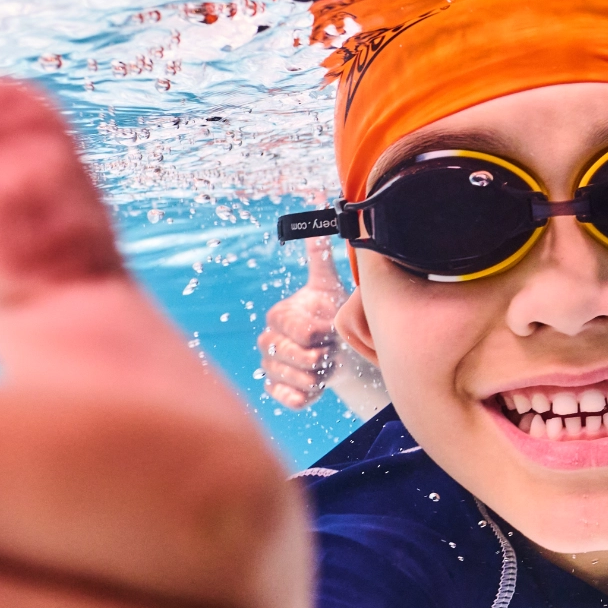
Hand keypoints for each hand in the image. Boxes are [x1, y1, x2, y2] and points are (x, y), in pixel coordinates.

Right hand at [258, 237, 347, 409]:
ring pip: (298, 379)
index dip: (322, 333)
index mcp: (278, 316)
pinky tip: (318, 385)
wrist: (340, 350)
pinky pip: (291, 400)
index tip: (331, 329)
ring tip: (327, 364)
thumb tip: (317, 207)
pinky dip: (308, 396)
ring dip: (321, 376)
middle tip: (331, 349)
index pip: (300, 330)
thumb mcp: (329, 284)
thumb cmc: (333, 315)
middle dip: (324, 355)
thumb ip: (320, 255)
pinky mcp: (275, 391)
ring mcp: (269, 367)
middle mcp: (266, 341)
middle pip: (300, 357)